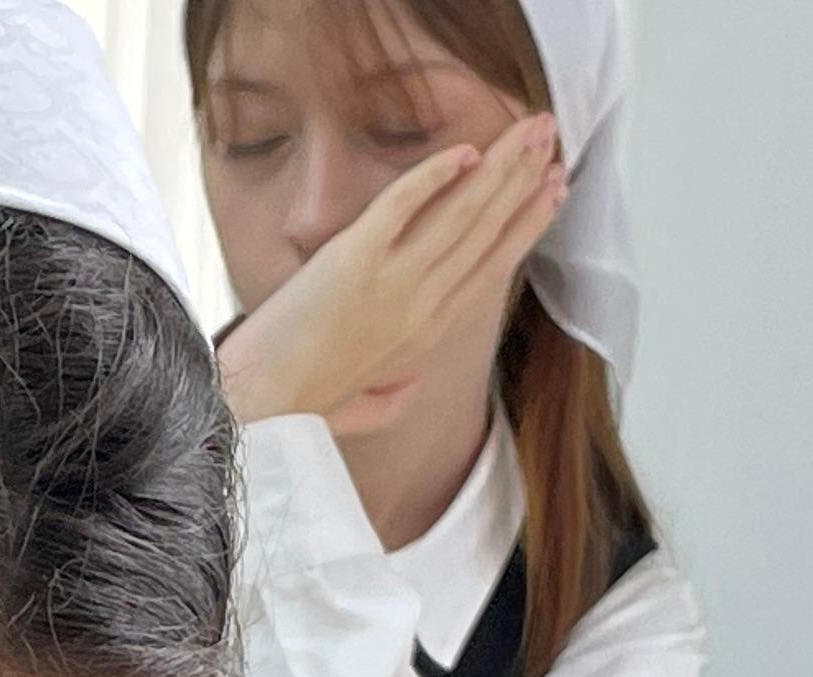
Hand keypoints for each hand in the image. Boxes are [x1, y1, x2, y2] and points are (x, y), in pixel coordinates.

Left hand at [216, 115, 564, 432]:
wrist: (258, 405)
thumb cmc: (299, 406)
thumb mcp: (360, 410)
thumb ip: (392, 396)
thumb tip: (410, 385)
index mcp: (430, 335)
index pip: (494, 267)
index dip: (528, 223)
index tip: (554, 188)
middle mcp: (423, 306)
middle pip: (487, 229)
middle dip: (525, 177)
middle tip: (551, 135)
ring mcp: (392, 282)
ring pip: (462, 212)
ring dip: (501, 165)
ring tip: (530, 129)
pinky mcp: (353, 260)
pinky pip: (403, 204)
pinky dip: (434, 174)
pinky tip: (465, 150)